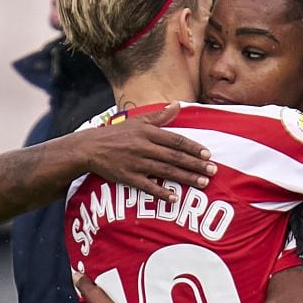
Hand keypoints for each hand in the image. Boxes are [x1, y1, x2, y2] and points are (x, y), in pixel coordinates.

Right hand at [85, 103, 216, 201]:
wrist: (89, 148)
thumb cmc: (116, 133)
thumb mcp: (137, 121)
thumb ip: (160, 116)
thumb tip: (178, 105)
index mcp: (148, 133)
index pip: (176, 140)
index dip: (193, 148)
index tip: (208, 154)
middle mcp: (143, 147)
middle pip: (175, 157)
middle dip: (196, 164)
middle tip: (213, 171)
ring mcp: (136, 163)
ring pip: (166, 172)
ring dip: (186, 178)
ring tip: (203, 183)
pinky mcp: (127, 178)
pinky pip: (147, 186)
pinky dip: (161, 192)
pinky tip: (175, 198)